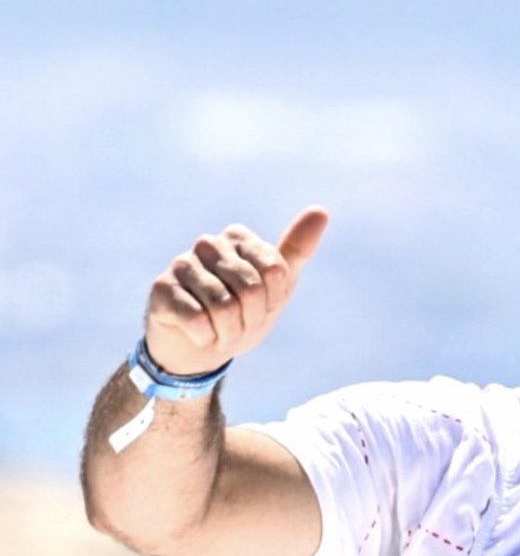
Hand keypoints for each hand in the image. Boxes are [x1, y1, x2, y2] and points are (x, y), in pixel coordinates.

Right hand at [144, 206, 328, 375]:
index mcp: (238, 237)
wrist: (202, 345)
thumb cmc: (244, 311)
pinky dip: (206, 338)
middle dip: (251, 320)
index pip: (274, 272)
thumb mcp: (277, 285)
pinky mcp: (162, 288)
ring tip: (221, 331)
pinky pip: (197, 320)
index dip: (272, 301)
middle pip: (250, 290)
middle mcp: (208, 243)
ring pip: (223, 307)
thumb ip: (297, 249)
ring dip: (229, 332)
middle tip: (240, 325)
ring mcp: (181, 263)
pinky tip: (199, 334)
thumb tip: (321, 211)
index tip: (261, 307)